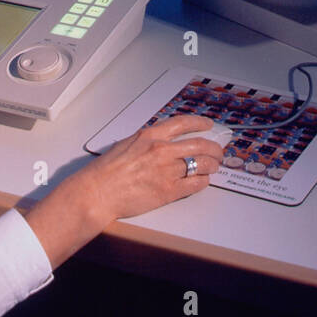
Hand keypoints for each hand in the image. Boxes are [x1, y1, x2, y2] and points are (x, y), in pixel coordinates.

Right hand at [82, 114, 225, 220]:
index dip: (199, 123)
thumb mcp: (127, 144)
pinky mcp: (168, 191)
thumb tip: (163, 142)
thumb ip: (147, 141)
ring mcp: (166, 171)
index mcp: (150, 135)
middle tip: (218, 152)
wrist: (97, 192)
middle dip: (214, 149)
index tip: (208, 125)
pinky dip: (203, 182)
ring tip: (214, 167)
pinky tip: (203, 181)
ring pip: (202, 164)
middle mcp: (161, 150)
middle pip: (199, 145)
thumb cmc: (106, 171)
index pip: (183, 123)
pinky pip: (195, 184)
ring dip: (212, 165)